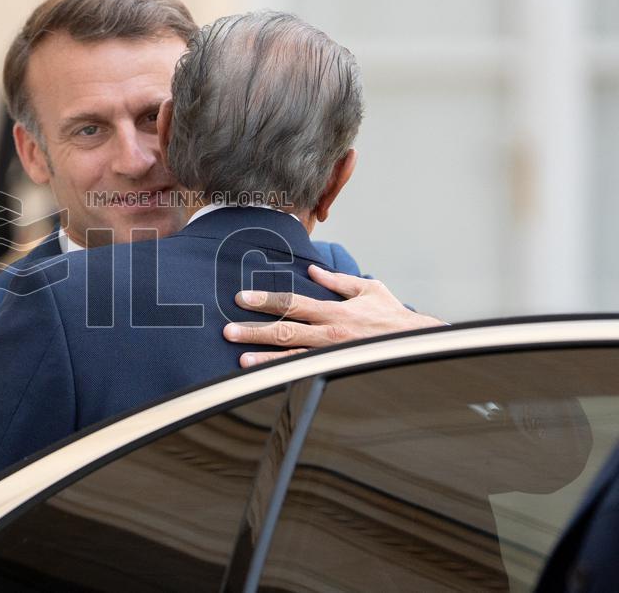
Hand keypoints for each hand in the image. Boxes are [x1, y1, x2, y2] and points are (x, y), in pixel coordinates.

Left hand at [223, 264, 445, 367]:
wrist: (418, 345)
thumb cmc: (392, 317)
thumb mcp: (368, 289)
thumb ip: (337, 281)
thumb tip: (313, 270)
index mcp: (335, 311)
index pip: (293, 303)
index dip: (266, 300)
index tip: (242, 298)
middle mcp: (330, 334)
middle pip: (285, 331)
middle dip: (254, 330)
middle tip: (228, 330)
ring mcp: (331, 355)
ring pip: (292, 357)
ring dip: (264, 358)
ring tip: (240, 359)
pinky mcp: (336, 369)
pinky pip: (305, 373)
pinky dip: (284, 375)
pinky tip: (267, 377)